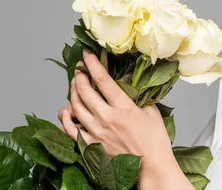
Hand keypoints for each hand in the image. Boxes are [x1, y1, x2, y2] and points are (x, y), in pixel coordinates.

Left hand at [58, 50, 190, 188]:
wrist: (152, 167)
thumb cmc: (155, 142)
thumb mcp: (151, 112)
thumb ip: (139, 99)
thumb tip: (132, 91)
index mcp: (123, 108)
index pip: (102, 80)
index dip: (92, 64)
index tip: (87, 54)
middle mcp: (106, 118)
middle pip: (84, 91)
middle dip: (79, 76)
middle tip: (79, 69)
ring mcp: (96, 132)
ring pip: (76, 107)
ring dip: (73, 92)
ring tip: (75, 84)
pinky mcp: (92, 145)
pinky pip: (71, 130)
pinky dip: (66, 118)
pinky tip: (66, 110)